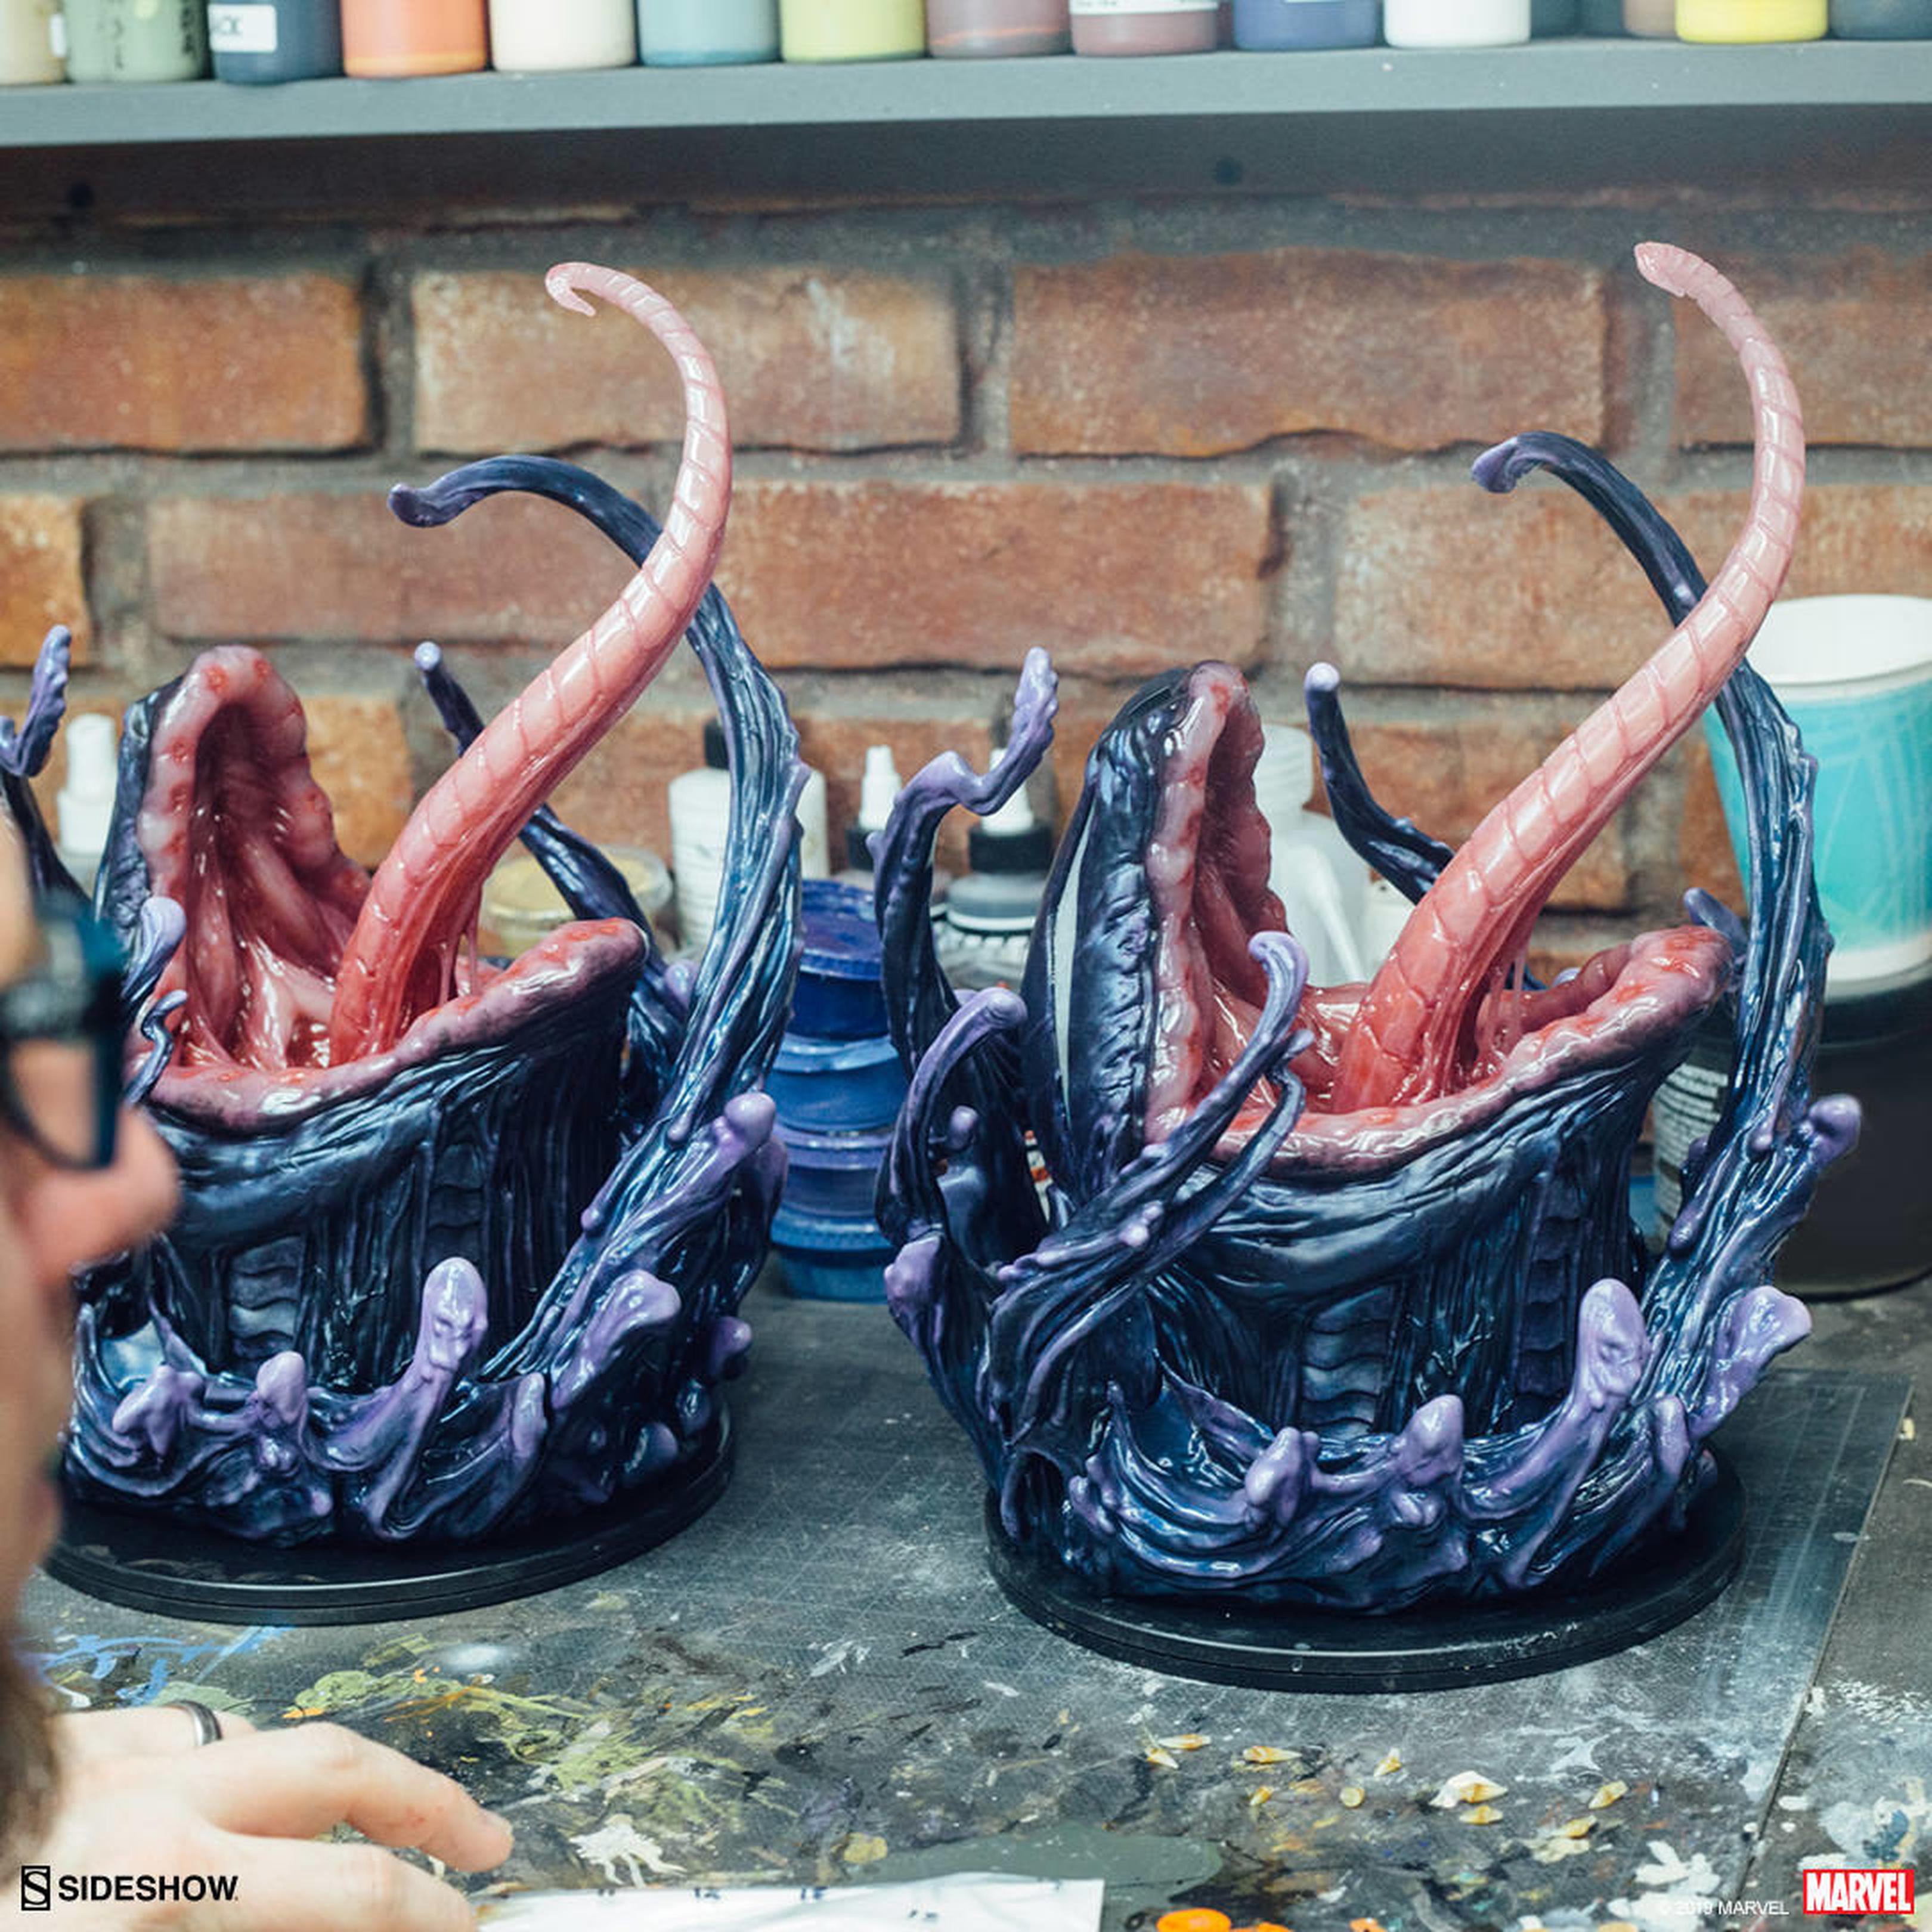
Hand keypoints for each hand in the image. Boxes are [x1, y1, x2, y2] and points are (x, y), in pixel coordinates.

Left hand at [10, 1709, 512, 1929]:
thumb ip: (221, 1917)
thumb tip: (332, 1919)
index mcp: (161, 1888)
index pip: (347, 1892)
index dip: (431, 1909)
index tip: (477, 1924)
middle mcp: (143, 1807)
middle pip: (331, 1772)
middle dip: (425, 1801)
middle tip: (486, 1839)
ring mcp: (92, 1767)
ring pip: (248, 1739)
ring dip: (321, 1775)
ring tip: (365, 1812)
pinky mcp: (49, 1752)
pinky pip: (160, 1734)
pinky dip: (215, 1759)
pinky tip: (212, 1787)